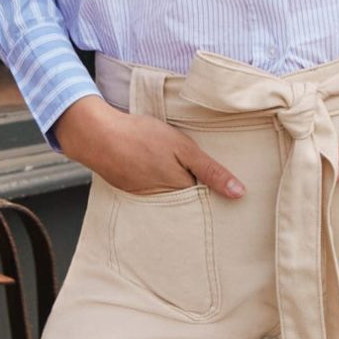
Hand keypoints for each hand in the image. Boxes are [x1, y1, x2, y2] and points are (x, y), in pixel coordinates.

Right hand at [52, 94, 243, 198]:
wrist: (98, 136)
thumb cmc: (141, 137)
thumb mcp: (183, 148)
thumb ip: (211, 171)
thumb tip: (239, 193)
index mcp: (181, 191)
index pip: (206, 200)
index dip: (216, 193)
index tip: (228, 192)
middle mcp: (165, 202)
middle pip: (188, 203)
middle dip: (198, 197)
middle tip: (205, 184)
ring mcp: (146, 198)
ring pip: (170, 199)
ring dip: (177, 192)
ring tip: (180, 177)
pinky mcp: (132, 191)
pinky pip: (153, 195)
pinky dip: (158, 187)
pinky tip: (156, 172)